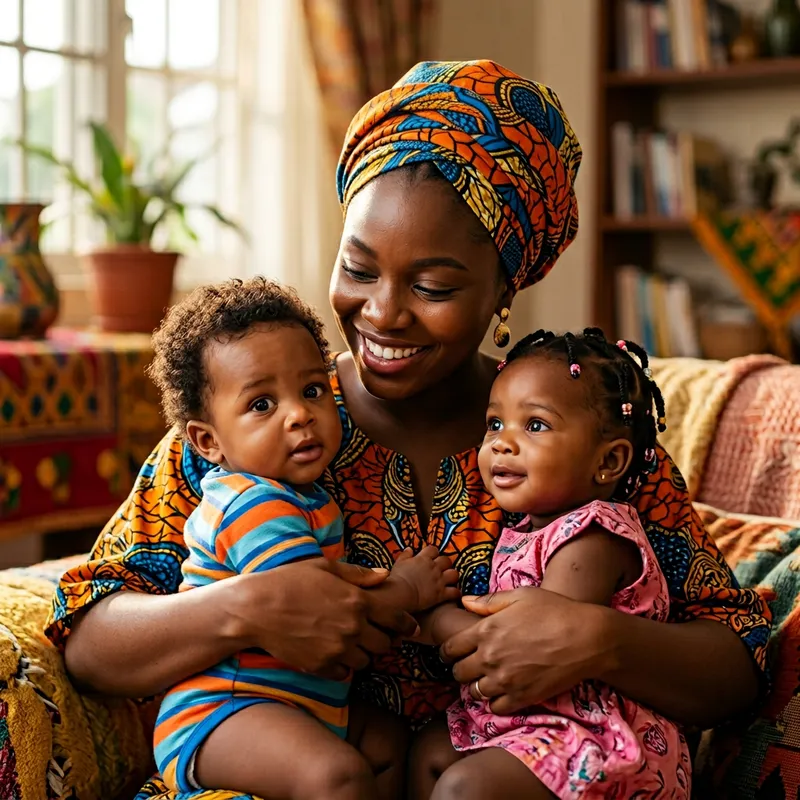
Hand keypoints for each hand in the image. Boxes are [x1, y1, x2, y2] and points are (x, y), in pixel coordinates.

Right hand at [230, 557, 418, 679]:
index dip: (406, 623)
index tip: (409, 626)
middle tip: (372, 633)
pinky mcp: (321, 667)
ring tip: (349, 643)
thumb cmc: (289, 581)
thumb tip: (385, 575)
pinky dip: (343, 667)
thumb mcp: (325, 568)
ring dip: (362, 654)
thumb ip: (359, 574)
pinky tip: (332, 653)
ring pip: (366, 661)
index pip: (396, 618)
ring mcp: (337, 649)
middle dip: (383, 639)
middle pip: (385, 644)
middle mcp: (352, 627)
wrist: (255, 609)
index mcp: (357, 600)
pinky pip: (345, 674)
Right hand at [389, 546, 460, 611]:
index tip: (431, 557)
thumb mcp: (399, 563)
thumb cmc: (397, 578)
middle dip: (445, 564)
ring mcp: (439, 580)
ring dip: (452, 576)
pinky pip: (455, 592)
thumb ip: (405, 555)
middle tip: (441, 569)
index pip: (433, 549)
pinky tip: (453, 594)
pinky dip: (455, 593)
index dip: (433, 552)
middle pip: (447, 560)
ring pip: (454, 574)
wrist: (400, 594)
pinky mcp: (442, 594)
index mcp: (423, 559)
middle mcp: (434, 567)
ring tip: (449, 580)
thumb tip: (409, 549)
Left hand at [440, 587, 613, 714]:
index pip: (450, 648)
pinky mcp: (521, 698)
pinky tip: (505, 691)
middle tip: (472, 665)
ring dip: (478, 685)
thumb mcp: (521, 596)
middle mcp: (490, 657)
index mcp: (486, 630)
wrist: (587, 639)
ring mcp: (505, 680)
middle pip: (458, 672)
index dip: (448, 650)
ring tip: (489, 678)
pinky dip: (496, 702)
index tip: (453, 652)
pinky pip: (495, 708)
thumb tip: (464, 602)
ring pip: (474, 692)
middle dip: (462, 668)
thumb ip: (489, 601)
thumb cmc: (555, 611)